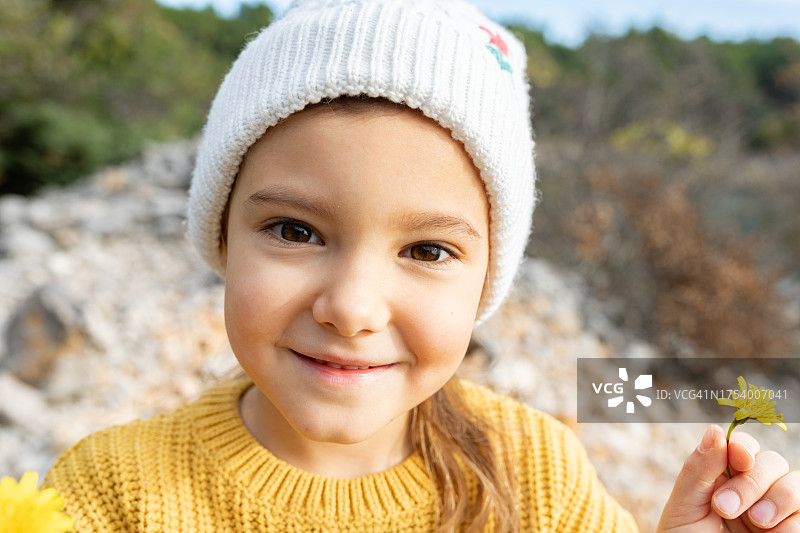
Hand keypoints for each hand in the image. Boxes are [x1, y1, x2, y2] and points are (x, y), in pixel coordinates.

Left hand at [657, 424, 799, 531]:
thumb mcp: (684, 508)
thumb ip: (699, 470)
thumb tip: (715, 429)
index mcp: (723, 477)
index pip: (743, 447)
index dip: (743, 447)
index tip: (736, 458)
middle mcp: (753, 491)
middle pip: (773, 462)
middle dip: (752, 481)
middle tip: (725, 508)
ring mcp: (775, 513)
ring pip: (796, 484)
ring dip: (779, 498)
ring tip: (756, 522)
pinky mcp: (789, 530)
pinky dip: (792, 522)